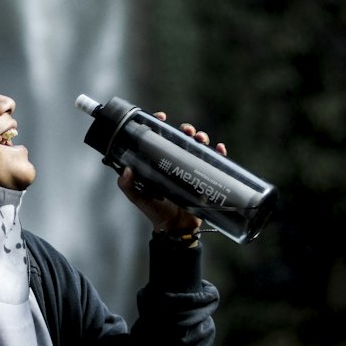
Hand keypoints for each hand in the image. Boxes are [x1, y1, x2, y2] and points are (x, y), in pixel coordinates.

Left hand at [116, 116, 226, 240]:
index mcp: (160, 161)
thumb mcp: (138, 197)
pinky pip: (214, 162)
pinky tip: (219, 149)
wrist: (175, 229)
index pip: (160, 138)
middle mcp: (176, 162)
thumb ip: (127, 186)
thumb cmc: (156, 211)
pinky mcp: (205, 178)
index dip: (160, 125)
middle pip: (182, 139)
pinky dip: (218, 153)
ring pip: (198, 147)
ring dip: (201, 138)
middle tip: (187, 131)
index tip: (162, 117)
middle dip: (186, 130)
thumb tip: (126, 170)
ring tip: (200, 139)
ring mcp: (191, 169)